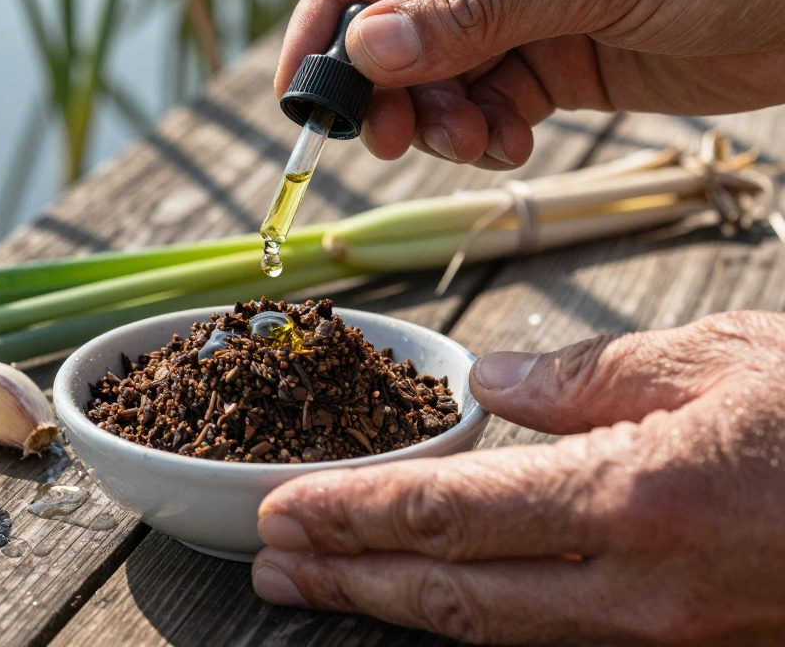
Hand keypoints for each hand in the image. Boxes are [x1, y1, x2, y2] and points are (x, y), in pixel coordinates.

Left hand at [253, 311, 784, 644]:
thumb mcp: (710, 360)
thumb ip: (582, 377)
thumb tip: (490, 380)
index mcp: (636, 502)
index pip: (452, 515)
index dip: (354, 516)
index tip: (282, 509)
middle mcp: (639, 588)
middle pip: (453, 592)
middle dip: (349, 578)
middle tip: (268, 563)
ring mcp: (662, 633)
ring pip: (494, 628)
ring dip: (394, 603)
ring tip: (317, 585)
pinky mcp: (681, 643)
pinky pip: (553, 633)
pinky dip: (474, 614)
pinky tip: (432, 592)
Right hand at [276, 0, 784, 168]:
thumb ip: (475, 11)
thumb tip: (367, 49)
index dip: (329, 22)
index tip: (304, 93)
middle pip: (395, 25)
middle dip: (386, 88)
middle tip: (386, 138)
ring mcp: (523, 9)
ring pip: (437, 75)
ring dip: (439, 120)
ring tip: (476, 142)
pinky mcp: (556, 59)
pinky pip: (490, 102)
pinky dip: (488, 133)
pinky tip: (513, 142)